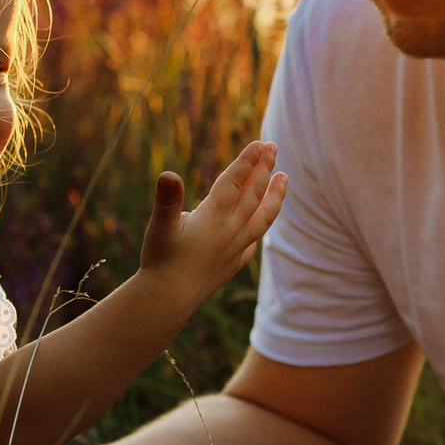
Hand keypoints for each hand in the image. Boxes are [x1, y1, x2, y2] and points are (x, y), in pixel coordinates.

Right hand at [139, 140, 287, 305]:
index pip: (235, 182)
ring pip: (262, 216)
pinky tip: (261, 222)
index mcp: (214, 217)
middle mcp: (230, 231)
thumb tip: (168, 174)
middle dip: (264, 168)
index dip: (247, 161)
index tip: (260, 143)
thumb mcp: (160, 227)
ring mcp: (235, 248)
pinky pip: (253, 240)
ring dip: (274, 195)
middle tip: (273, 147)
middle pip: (253, 194)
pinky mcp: (233, 264)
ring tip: (285, 177)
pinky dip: (260, 226)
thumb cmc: (161, 261)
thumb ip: (167, 200)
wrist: (168, 301)